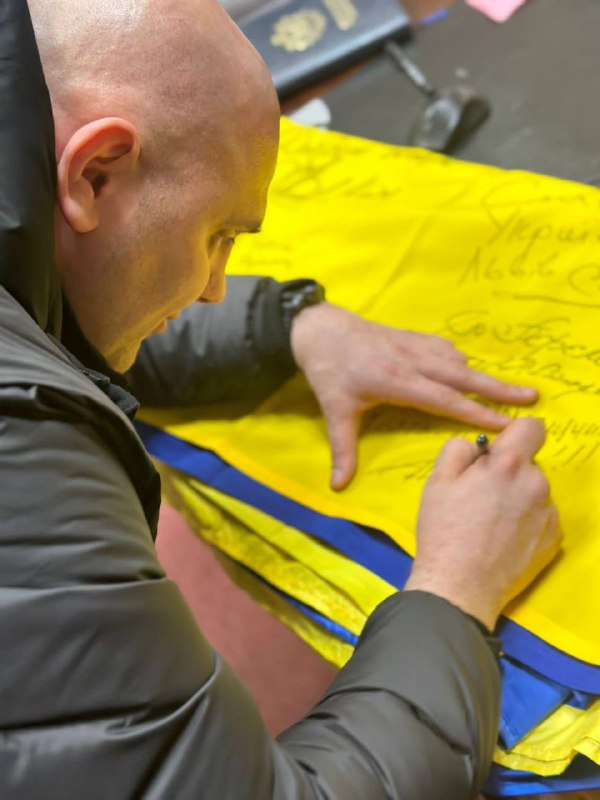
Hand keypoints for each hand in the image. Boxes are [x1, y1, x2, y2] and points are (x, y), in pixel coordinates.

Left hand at [290, 303, 537, 489]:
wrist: (319, 328)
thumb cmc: (328, 371)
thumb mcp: (334, 411)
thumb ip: (343, 449)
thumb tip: (338, 486)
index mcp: (398, 382)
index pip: (446, 401)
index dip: (477, 413)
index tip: (506, 424)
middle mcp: (414, 362)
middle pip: (465, 377)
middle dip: (500, 389)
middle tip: (532, 397)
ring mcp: (416, 347)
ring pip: (459, 362)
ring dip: (484, 375)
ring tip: (511, 390)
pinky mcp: (413, 338)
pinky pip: (446, 350)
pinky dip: (461, 361)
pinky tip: (467, 368)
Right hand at [404, 418, 562, 630]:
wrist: (459, 586)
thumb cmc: (444, 531)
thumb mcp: (437, 481)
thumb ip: (459, 449)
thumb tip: (477, 447)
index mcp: (508, 464)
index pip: (532, 427)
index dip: (514, 435)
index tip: (500, 452)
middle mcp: (536, 484)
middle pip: (529, 464)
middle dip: (509, 472)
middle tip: (481, 496)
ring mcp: (549, 513)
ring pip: (535, 491)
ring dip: (519, 497)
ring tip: (491, 523)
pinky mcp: (554, 539)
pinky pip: (542, 517)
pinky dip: (527, 522)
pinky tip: (504, 539)